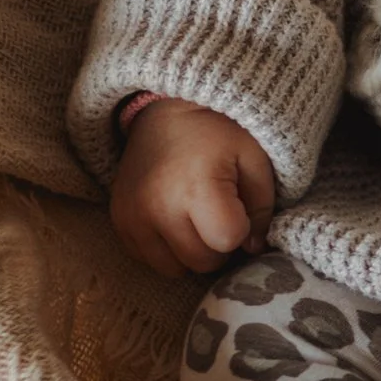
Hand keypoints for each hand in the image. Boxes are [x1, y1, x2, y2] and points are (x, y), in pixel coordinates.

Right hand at [109, 97, 277, 278]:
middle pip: (202, 261)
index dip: (240, 228)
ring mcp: (133, 217)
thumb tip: (253, 248)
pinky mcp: (119, 222)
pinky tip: (173, 219)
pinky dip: (166, 248)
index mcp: (196, 188)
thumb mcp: (254, 158)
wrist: (164, 112)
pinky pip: (149, 259)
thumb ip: (261, 207)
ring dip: (190, 251)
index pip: (227, 240)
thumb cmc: (217, 132)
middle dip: (217, 244)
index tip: (237, 206)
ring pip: (175, 268)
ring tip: (194, 218)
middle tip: (217, 212)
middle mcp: (158, 207)